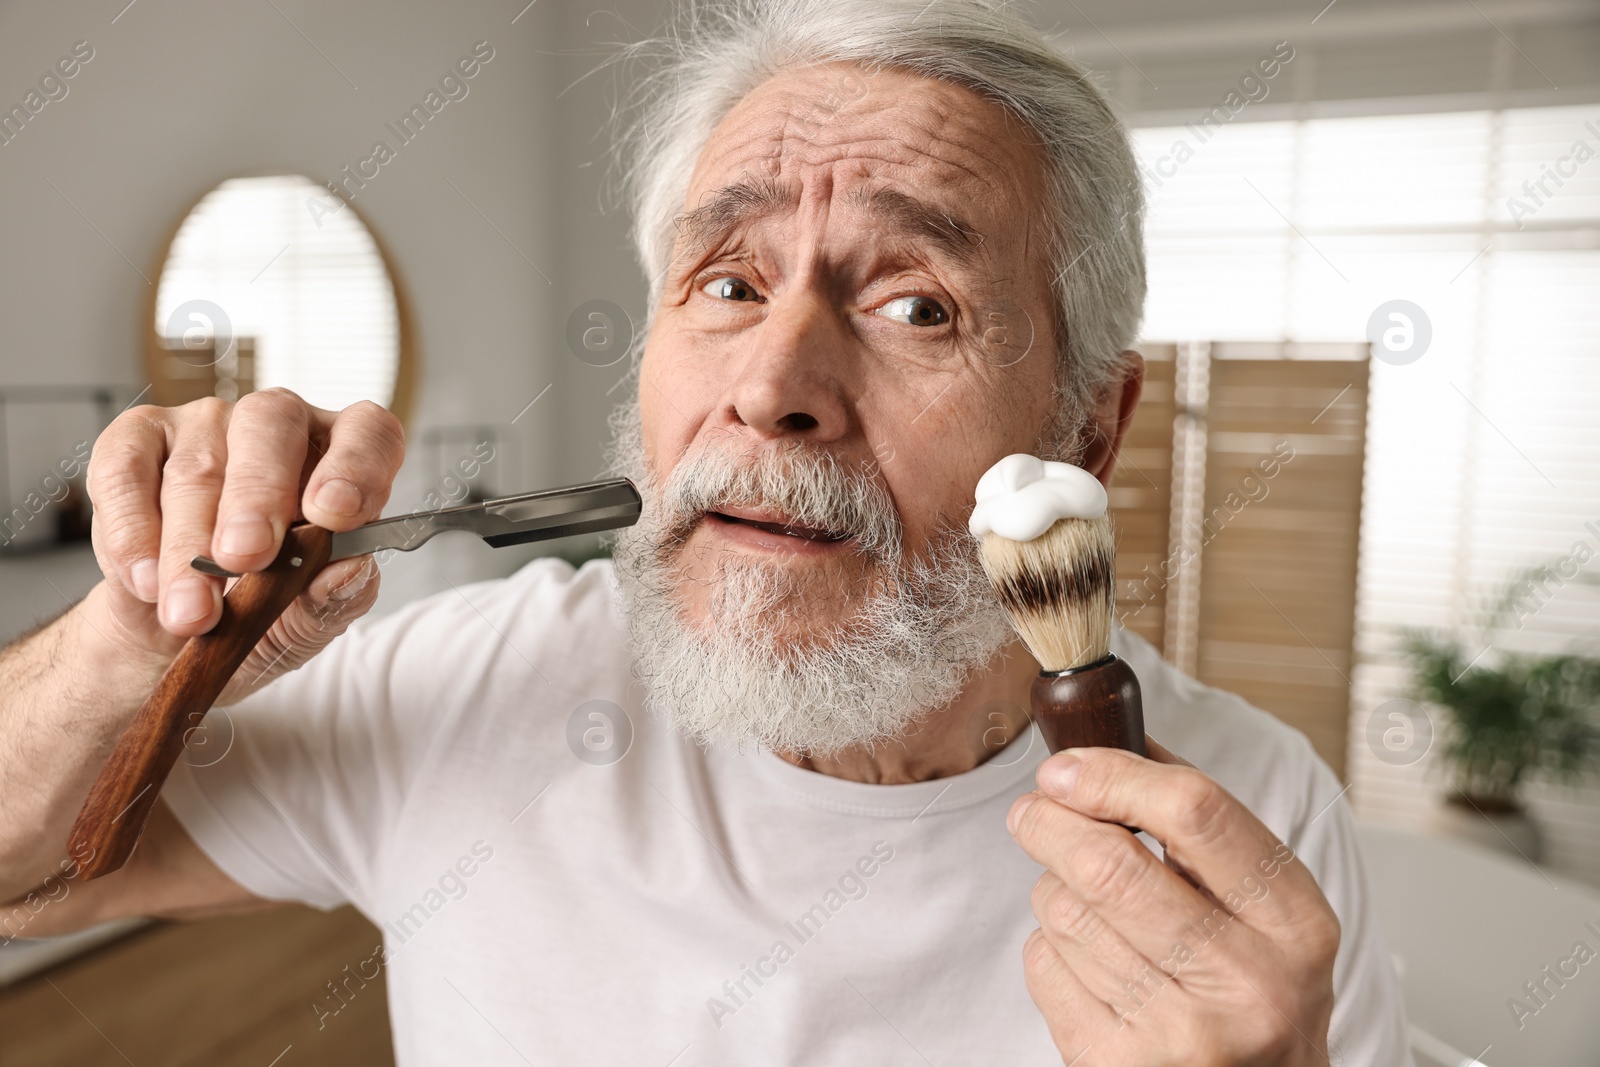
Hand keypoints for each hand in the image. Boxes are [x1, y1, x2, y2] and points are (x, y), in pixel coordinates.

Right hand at [83, 390, 404, 699]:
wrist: (178, 636)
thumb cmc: (262, 614)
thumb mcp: (309, 621)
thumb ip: (334, 599)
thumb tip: (348, 571)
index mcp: (343, 457)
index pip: (367, 433)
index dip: (356, 464)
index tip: (335, 513)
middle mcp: (279, 427)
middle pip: (271, 427)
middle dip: (256, 499)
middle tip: (244, 558)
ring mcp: (206, 425)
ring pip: (197, 468)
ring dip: (188, 549)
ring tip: (191, 612)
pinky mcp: (138, 441)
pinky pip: (126, 472)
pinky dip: (132, 533)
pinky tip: (146, 581)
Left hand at [1007, 740, 1338, 1064]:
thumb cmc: (1253, 990)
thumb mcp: (1267, 909)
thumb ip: (1200, 824)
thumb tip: (1108, 745)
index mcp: (1295, 922)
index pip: (1195, 811)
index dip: (1113, 775)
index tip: (1066, 767)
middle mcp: (1248, 983)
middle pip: (1108, 864)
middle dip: (1049, 823)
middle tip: (1034, 812)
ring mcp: (1182, 1034)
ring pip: (1065, 913)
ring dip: (1054, 890)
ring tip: (1086, 903)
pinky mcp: (1118, 1066)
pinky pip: (1045, 967)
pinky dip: (1049, 950)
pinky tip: (1089, 962)